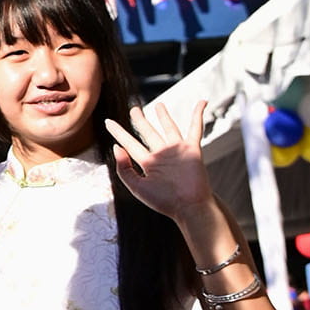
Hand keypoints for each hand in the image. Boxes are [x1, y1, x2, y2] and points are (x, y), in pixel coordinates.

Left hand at [104, 102, 211, 221]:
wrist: (188, 206)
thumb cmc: (163, 201)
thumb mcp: (137, 187)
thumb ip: (124, 168)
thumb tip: (116, 147)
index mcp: (147, 163)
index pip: (129, 143)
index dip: (118, 132)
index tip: (108, 121)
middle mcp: (161, 155)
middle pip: (148, 132)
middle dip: (140, 120)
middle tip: (134, 109)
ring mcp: (176, 150)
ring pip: (168, 128)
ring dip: (164, 116)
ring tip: (158, 105)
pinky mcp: (192, 149)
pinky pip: (195, 128)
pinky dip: (197, 115)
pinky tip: (200, 102)